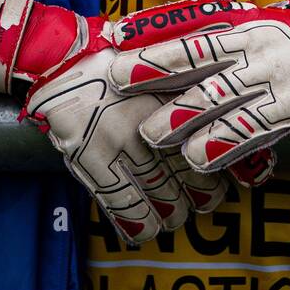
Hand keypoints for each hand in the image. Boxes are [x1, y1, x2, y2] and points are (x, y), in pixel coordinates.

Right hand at [0, 0, 273, 246]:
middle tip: (203, 201)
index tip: (227, 179)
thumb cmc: (115, 60)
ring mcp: (120, 144)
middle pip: (190, 174)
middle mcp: (150, 122)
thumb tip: (220, 115)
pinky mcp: (91, 160)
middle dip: (201, 195)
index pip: (208, 143)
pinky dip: (137, 222)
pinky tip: (144, 229)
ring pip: (161, 196)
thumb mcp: (159, 67)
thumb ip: (188, 88)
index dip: (221, 168)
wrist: (62, 60)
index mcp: (171, 98)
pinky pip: (123, 203)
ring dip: (172, 213)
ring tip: (174, 215)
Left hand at [105, 0, 289, 172]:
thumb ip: (223, 39)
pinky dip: (223, 144)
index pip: (190, 29)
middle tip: (119, 85)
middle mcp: (256, 46)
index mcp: (245, 25)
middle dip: (155, 74)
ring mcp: (276, 76)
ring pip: (220, 98)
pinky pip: (252, 129)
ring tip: (153, 136)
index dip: (152, 35)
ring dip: (182, 119)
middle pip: (198, 61)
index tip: (116, 39)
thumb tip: (169, 46)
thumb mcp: (263, 28)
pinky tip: (199, 158)